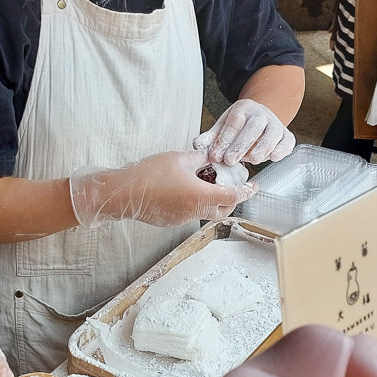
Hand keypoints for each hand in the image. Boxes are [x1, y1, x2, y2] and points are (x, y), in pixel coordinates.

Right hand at [69, 149, 256, 228]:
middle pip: (223, 210)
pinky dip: (194, 204)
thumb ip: (200, 158)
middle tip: (232, 186)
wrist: (123, 192)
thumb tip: (212, 155)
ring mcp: (182, 218)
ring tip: (205, 185)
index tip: (253, 186)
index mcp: (200, 196)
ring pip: (205, 212)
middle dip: (231, 200)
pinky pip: (189, 214)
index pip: (233, 196)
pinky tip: (185, 191)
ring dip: (211, 201)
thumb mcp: (179, 158)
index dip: (246, 191)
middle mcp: (194, 211)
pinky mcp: (171, 221)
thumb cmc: (148, 175)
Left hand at [192, 99, 295, 165]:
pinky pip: (287, 141)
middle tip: (230, 160)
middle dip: (241, 145)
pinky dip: (282, 149)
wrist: (259, 118)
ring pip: (272, 133)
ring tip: (253, 160)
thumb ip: (210, 137)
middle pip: (253, 127)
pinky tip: (274, 157)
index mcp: (242, 109)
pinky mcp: (286, 135)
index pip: (233, 123)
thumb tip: (197, 145)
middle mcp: (260, 114)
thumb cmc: (238, 126)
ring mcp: (275, 123)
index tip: (215, 155)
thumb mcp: (222, 127)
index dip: (224, 140)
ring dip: (263, 147)